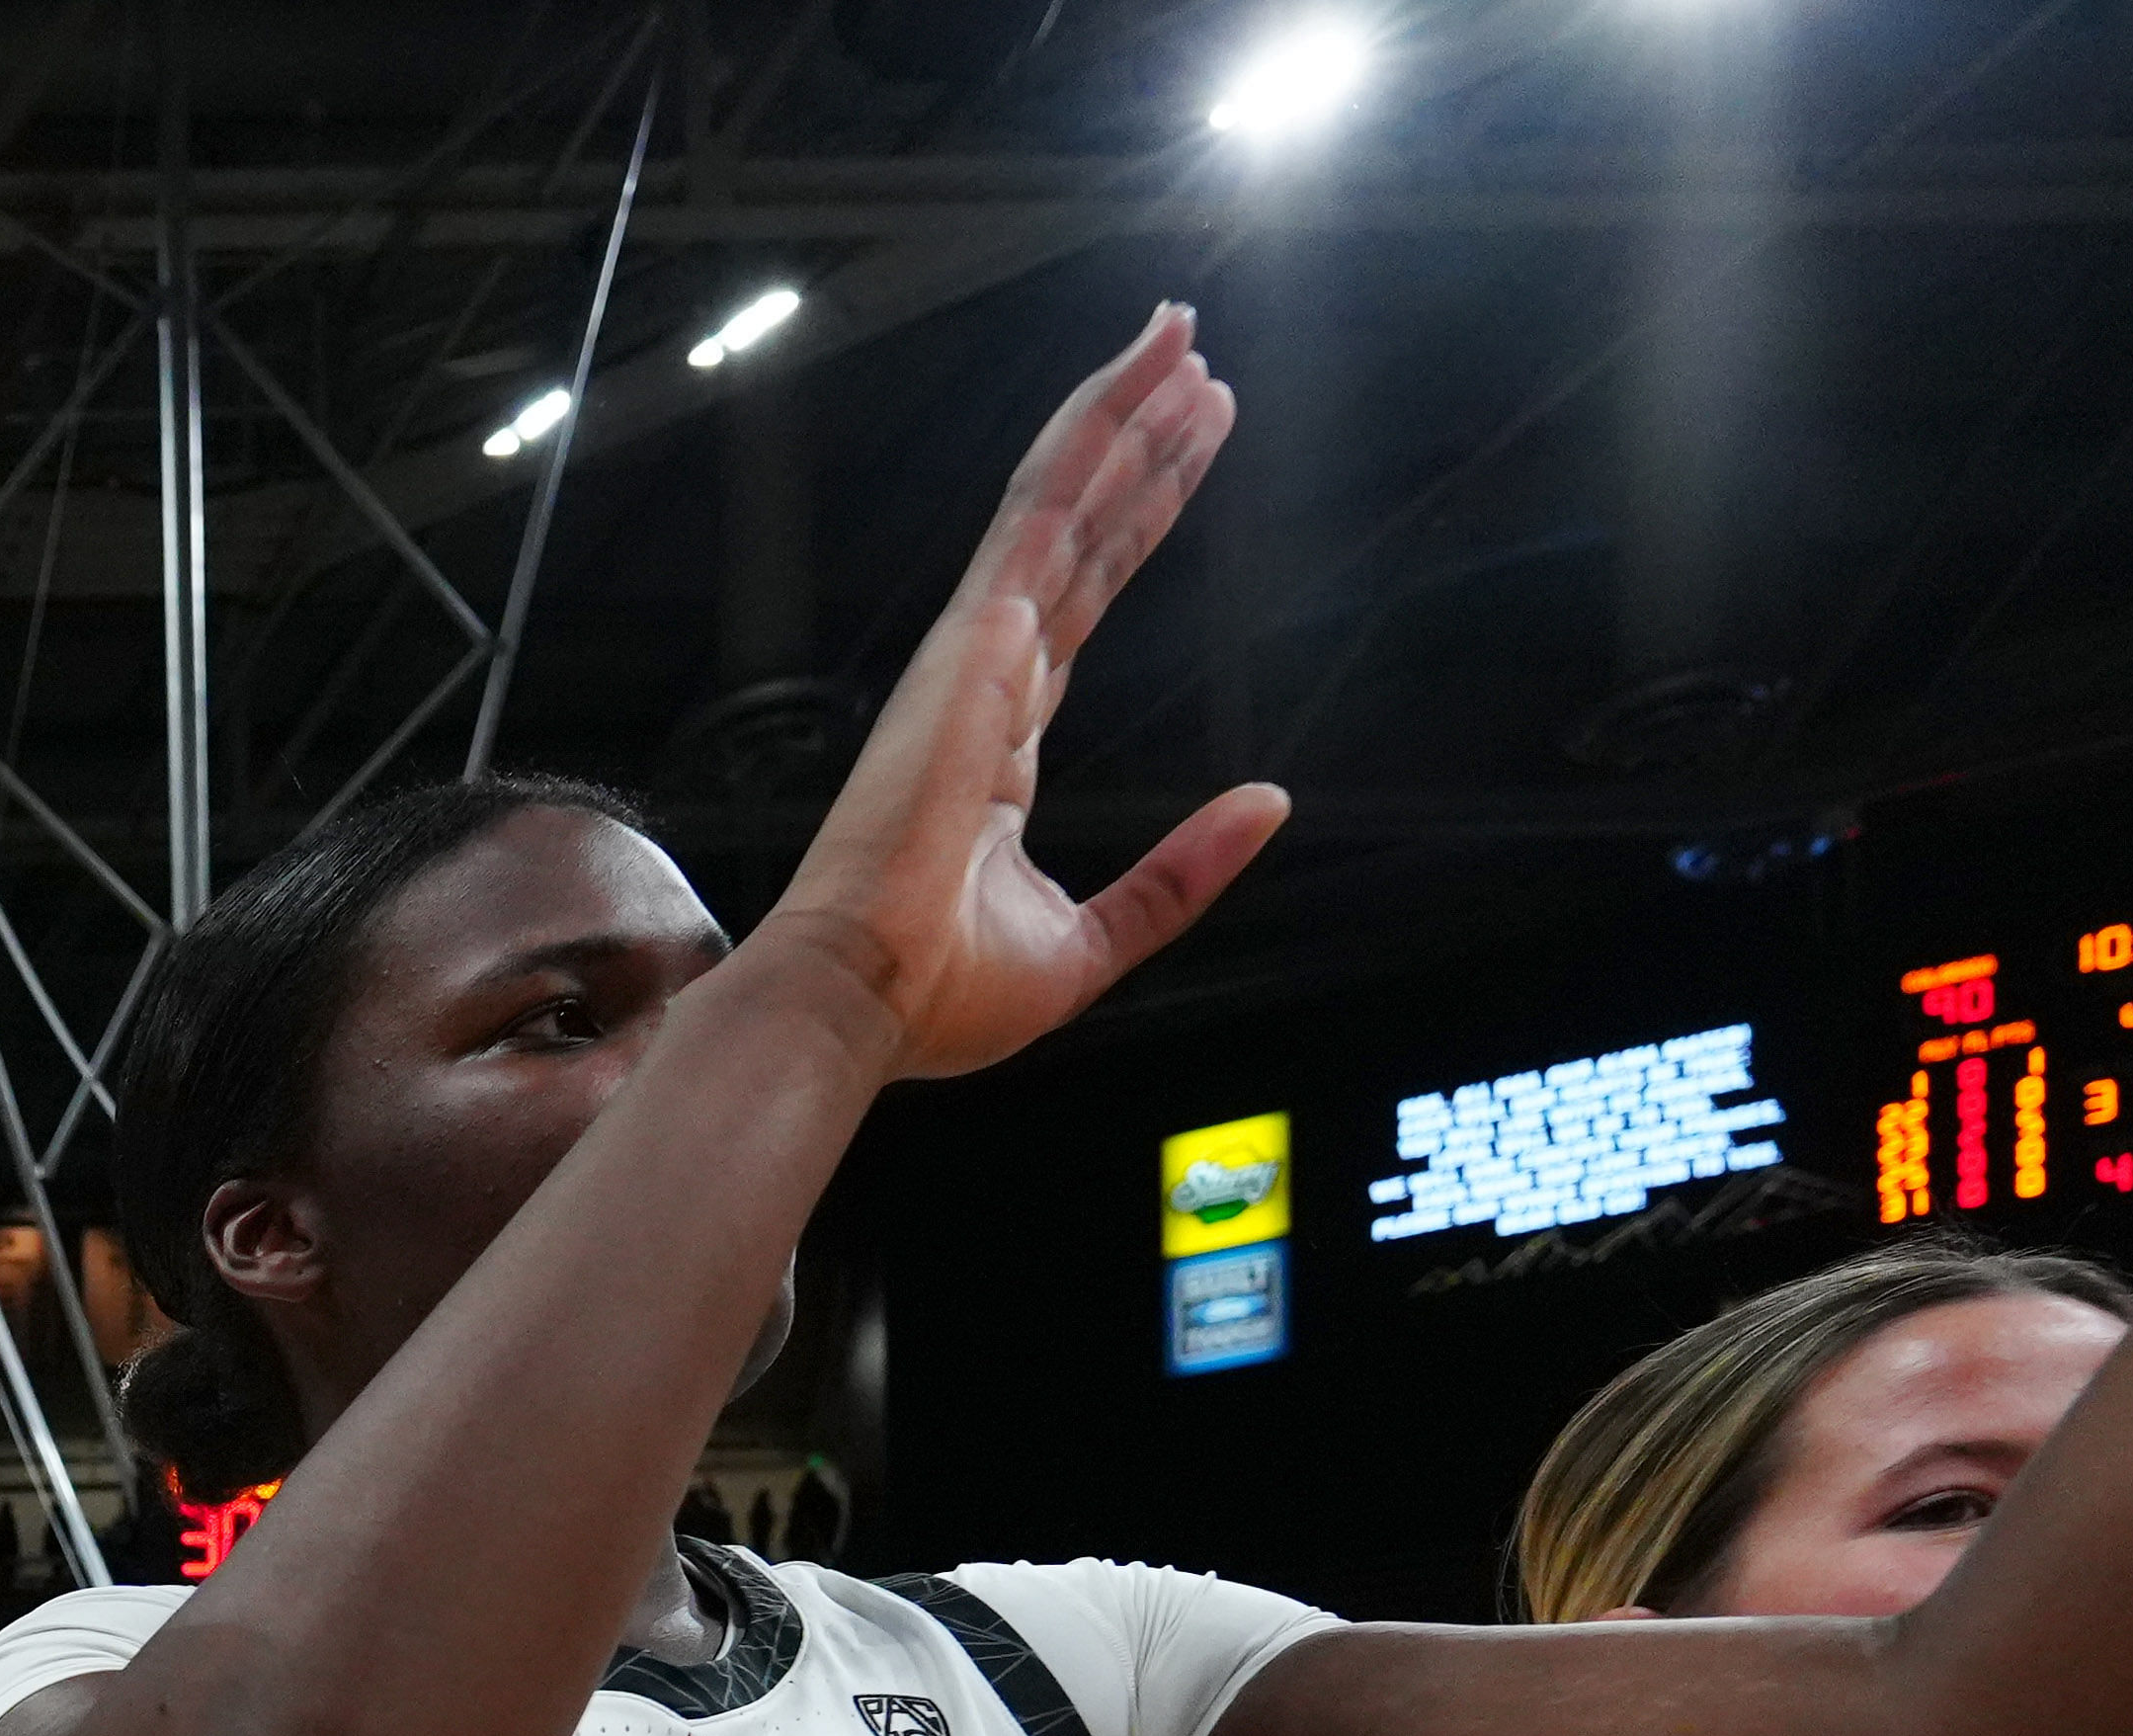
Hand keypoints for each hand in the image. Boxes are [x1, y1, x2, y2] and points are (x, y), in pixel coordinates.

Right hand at [751, 309, 1287, 1083]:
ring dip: (1126, 414)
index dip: (1137, 528)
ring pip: (1064, 499)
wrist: (863, 999)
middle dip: (1141, 452)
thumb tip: (1269, 804)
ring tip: (1185, 339)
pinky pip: (1044, 510)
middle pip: (1081, 536)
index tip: (1184, 462)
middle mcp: (986, 680)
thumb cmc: (939, 996)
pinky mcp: (977, 637)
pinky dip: (1094, 434)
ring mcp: (977, 650)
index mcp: (999, 748)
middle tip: (1201, 375)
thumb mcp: (1097, 940)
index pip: (1083, 607)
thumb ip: (1181, 873)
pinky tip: (1142, 376)